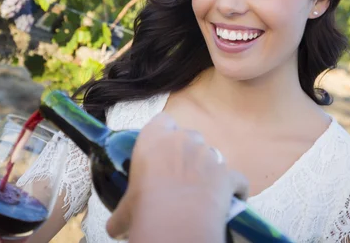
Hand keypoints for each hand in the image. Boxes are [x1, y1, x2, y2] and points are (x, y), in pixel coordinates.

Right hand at [106, 113, 248, 241]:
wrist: (176, 221)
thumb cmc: (144, 207)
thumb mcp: (125, 209)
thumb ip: (121, 212)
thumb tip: (113, 228)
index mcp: (155, 138)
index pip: (162, 121)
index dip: (163, 133)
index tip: (161, 149)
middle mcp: (184, 139)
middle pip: (189, 136)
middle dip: (187, 151)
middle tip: (179, 175)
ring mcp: (209, 155)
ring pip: (212, 154)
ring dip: (208, 167)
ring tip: (202, 190)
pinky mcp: (228, 174)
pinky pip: (236, 177)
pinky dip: (234, 187)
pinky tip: (231, 198)